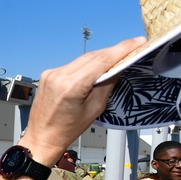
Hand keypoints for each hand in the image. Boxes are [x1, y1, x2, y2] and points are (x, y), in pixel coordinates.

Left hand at [19, 37, 145, 166]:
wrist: (42, 137)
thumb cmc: (67, 129)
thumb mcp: (95, 109)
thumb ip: (107, 84)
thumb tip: (119, 66)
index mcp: (71, 86)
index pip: (102, 60)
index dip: (122, 49)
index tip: (138, 42)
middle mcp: (59, 75)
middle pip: (93, 56)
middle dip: (114, 51)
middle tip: (133, 48)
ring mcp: (51, 73)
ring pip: (83, 59)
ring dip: (101, 57)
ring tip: (117, 58)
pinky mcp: (48, 74)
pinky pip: (73, 64)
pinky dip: (86, 64)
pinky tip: (96, 67)